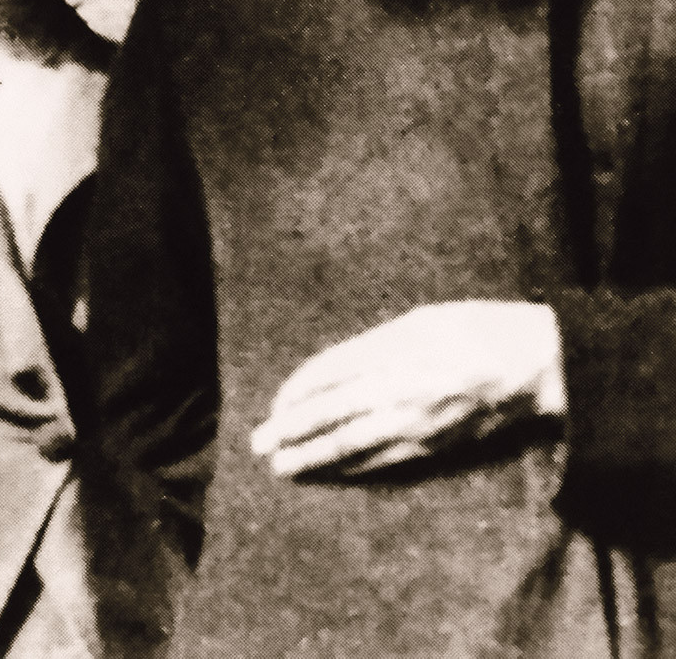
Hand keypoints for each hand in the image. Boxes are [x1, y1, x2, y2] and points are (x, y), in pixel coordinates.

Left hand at [251, 300, 564, 477]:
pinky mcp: (432, 446)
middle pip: (329, 414)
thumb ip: (374, 345)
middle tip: (259, 444)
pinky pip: (382, 461)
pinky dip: (351, 468)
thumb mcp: (417, 320)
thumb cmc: (473, 328)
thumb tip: (335, 371)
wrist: (532, 365)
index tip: (275, 404)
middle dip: (290, 430)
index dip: (295, 393)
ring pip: (351, 445)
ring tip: (283, 467)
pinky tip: (333, 472)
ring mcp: (413, 423)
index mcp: (390, 349)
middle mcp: (396, 388)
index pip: (326, 376)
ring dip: (312, 457)